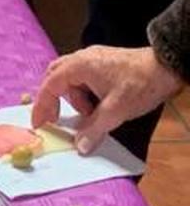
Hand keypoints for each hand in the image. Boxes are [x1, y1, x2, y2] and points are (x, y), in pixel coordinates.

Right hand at [31, 44, 182, 153]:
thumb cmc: (139, 84)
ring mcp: (93, 58)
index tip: (39, 124)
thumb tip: (79, 147)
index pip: (50, 84)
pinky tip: (97, 106)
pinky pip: (83, 77)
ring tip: (90, 115)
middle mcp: (82, 58)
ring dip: (74, 98)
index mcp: (79, 66)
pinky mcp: (104, 62)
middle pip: (56, 76)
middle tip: (56, 119)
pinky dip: (84, 93)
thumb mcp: (116, 110)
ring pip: (71, 78)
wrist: (167, 66)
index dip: (42, 105)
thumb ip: (94, 128)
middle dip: (54, 99)